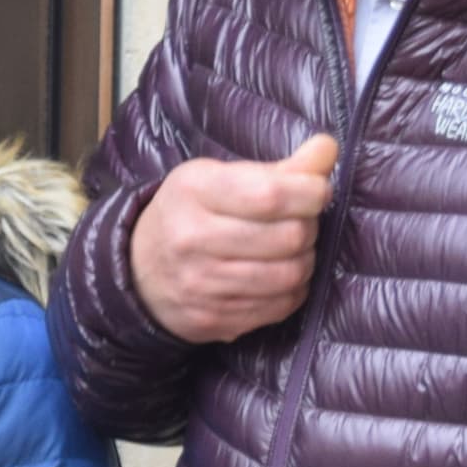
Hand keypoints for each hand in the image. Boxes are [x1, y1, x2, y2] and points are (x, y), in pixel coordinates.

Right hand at [129, 133, 339, 341]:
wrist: (139, 271)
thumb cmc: (191, 214)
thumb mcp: (221, 178)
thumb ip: (280, 168)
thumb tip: (327, 149)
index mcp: (193, 190)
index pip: (271, 194)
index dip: (311, 193)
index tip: (317, 191)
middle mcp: (191, 237)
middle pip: (288, 236)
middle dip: (309, 227)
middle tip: (301, 221)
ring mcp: (200, 284)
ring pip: (289, 275)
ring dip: (305, 260)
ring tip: (294, 249)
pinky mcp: (212, 318)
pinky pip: (278, 306)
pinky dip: (293, 291)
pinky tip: (280, 276)